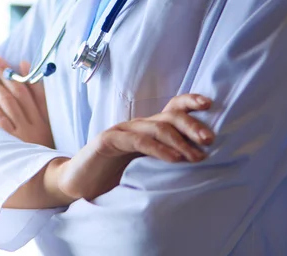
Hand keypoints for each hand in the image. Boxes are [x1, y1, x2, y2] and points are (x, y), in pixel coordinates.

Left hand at [0, 56, 53, 147]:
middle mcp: (36, 124)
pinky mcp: (13, 143)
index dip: (25, 75)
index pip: (36, 91)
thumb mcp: (48, 125)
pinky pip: (1, 122)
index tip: (14, 61)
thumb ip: (40, 98)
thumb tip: (27, 69)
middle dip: (7, 75)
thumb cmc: (44, 149)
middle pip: (20, 94)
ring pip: (10, 105)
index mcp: (47, 119)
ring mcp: (24, 133)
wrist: (49, 179)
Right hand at [57, 94, 215, 200]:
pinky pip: (136, 141)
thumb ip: (165, 159)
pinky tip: (173, 159)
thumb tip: (202, 162)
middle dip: (191, 125)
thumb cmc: (112, 177)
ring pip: (155, 127)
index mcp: (146, 130)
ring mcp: (120, 132)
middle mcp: (136, 126)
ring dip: (180, 141)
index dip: (189, 102)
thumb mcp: (144, 167)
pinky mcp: (106, 141)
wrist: (77, 183)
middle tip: (210, 140)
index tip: (209, 104)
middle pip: (168, 116)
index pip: (170, 109)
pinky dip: (157, 149)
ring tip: (196, 156)